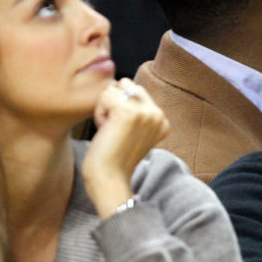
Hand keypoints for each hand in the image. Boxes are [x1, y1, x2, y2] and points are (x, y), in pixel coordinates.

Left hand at [82, 78, 170, 217]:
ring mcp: (146, 112)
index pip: (135, 91)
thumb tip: (121, 82)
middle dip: (113, 104)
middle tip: (114, 130)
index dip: (120, 108)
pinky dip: (99, 113)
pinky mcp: (128, 112)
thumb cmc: (114, 158)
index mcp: (163, 120)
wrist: (109, 178)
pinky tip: (105, 131)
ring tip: (110, 131)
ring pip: (114, 89)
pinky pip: (105, 95)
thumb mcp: (132, 132)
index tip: (123, 134)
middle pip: (126, 86)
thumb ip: (135, 110)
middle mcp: (159, 114)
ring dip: (105, 108)